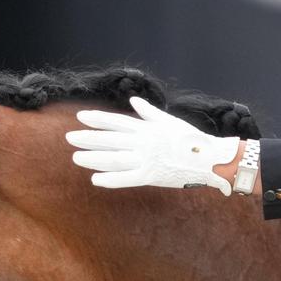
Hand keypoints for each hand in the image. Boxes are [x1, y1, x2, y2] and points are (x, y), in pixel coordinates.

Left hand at [66, 97, 242, 193]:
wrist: (210, 158)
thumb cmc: (191, 139)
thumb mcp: (169, 120)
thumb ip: (148, 111)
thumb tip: (133, 100)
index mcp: (147, 127)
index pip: (116, 121)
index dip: (97, 119)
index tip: (80, 118)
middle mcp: (143, 142)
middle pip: (110, 139)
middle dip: (88, 138)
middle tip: (70, 138)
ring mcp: (146, 159)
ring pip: (113, 158)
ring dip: (93, 158)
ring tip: (76, 157)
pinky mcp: (151, 176)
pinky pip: (126, 179)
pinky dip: (110, 179)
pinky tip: (95, 180)